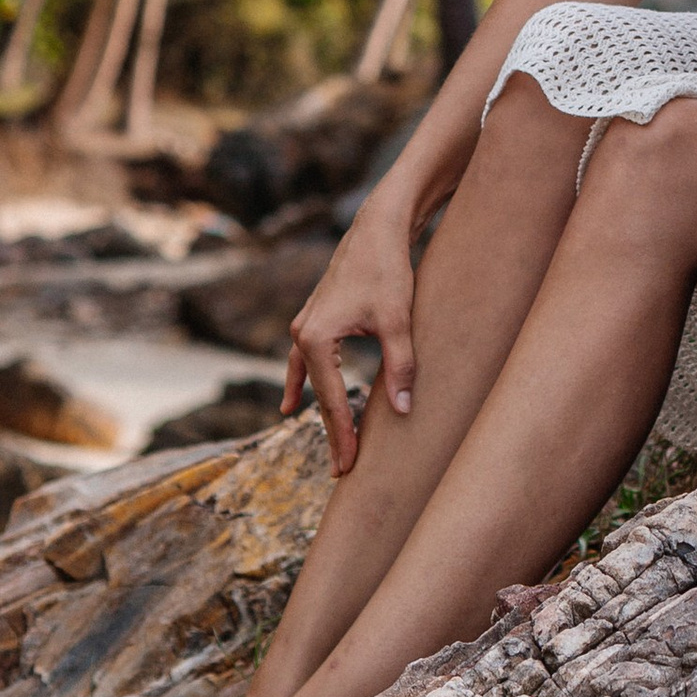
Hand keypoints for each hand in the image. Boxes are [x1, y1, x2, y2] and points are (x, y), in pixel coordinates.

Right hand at [281, 189, 419, 475]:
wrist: (378, 226)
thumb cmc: (388, 269)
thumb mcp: (398, 320)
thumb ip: (401, 365)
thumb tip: (403, 411)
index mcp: (316, 338)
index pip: (333, 400)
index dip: (344, 434)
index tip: (350, 466)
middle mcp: (302, 333)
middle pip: (319, 395)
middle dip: (333, 431)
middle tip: (342, 469)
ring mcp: (305, 324)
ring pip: (312, 380)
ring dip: (320, 411)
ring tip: (329, 444)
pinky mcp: (316, 317)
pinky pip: (305, 362)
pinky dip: (303, 384)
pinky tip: (293, 403)